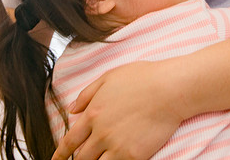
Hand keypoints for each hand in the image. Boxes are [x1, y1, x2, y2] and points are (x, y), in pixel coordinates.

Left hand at [52, 61, 184, 159]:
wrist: (169, 89)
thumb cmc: (142, 78)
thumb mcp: (109, 78)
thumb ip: (87, 94)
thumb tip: (71, 109)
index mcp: (93, 113)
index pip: (70, 140)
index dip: (60, 153)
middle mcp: (101, 133)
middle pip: (81, 157)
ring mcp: (117, 146)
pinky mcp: (134, 156)